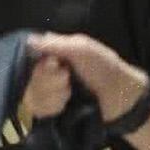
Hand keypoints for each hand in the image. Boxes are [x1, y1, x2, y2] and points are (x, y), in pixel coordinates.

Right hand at [26, 34, 149, 124]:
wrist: (120, 99)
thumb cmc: (105, 69)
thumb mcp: (83, 49)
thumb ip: (55, 44)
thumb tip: (28, 40)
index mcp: (55, 52)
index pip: (30, 57)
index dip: (40, 65)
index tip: (56, 66)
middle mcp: (49, 70)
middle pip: (30, 78)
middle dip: (50, 82)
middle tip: (68, 80)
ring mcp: (50, 91)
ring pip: (32, 95)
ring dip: (53, 96)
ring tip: (70, 95)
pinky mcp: (52, 109)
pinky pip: (37, 109)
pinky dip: (51, 108)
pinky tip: (64, 107)